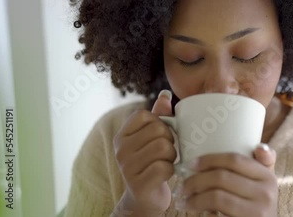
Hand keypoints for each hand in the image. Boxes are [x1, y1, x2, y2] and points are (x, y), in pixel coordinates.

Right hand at [112, 90, 175, 215]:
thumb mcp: (151, 138)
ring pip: (164, 147)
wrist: (144, 199)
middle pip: (158, 130)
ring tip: (166, 162)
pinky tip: (165, 174)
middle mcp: (120, 150)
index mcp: (122, 135)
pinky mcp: (139, 184)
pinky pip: (165, 167)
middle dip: (170, 141)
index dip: (160, 123)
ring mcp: (127, 167)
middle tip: (166, 152)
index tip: (160, 135)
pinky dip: (171, 170)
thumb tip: (165, 94)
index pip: (145, 115)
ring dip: (172, 156)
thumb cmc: (151, 163)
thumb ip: (158, 116)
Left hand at [178, 144, 277, 216]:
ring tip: (185, 201)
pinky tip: (196, 212)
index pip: (234, 160)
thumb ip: (263, 164)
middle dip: (196, 180)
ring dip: (195, 199)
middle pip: (221, 177)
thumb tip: (259, 147)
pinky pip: (216, 216)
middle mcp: (265, 193)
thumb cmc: (258, 206)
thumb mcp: (264, 184)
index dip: (209, 159)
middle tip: (182, 186)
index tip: (191, 164)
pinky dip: (203, 213)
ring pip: (216, 197)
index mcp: (267, 176)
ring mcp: (257, 212)